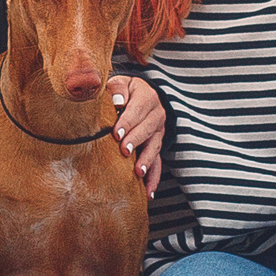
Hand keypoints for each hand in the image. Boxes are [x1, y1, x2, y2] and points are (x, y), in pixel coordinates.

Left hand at [107, 75, 166, 194]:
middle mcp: (157, 113)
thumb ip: (117, 88)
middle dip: (136, 140)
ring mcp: (158, 132)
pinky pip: (158, 163)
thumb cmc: (120, 91)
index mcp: (146, 95)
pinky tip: (148, 193)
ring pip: (155, 146)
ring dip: (146, 160)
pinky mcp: (156, 146)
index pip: (138, 109)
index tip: (116, 133)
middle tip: (124, 151)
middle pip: (148, 128)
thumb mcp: (118, 83)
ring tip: (138, 173)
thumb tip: (118, 101)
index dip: (128, 121)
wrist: (135, 96)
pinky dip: (154, 178)